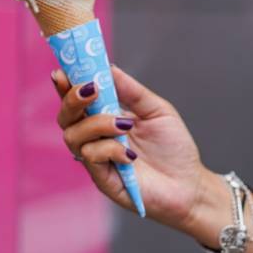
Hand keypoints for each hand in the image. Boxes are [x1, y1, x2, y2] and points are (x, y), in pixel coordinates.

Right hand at [53, 66, 211, 231]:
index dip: (65, 86)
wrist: (190, 184)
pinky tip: (130, 155)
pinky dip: (109, 149)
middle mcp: (94, 138)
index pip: (76, 100)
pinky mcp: (101, 179)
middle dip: (73, 99)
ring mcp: (95, 159)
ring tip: (125, 125)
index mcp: (103, 118)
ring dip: (97, 124)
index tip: (61, 72)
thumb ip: (131, 90)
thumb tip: (108, 67)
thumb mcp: (156, 110)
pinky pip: (91, 157)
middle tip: (92, 90)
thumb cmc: (173, 148)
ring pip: (74, 136)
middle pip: (65, 117)